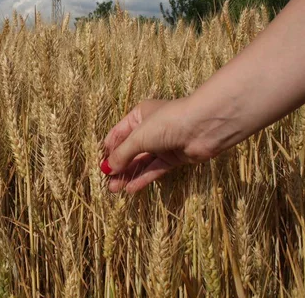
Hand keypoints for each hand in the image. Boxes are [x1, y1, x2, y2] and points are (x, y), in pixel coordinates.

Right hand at [101, 98, 215, 193]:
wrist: (204, 126)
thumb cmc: (168, 123)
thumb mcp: (139, 137)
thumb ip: (122, 154)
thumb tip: (107, 168)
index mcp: (139, 116)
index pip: (118, 135)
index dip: (109, 151)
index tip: (100, 167)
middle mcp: (150, 129)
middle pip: (129, 150)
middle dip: (118, 166)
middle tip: (107, 183)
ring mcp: (162, 144)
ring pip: (141, 161)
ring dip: (128, 175)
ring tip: (114, 189)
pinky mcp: (174, 157)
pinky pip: (154, 169)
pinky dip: (143, 178)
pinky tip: (131, 189)